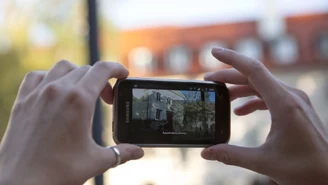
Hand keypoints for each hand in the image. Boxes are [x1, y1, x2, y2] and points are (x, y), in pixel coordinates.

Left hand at [0, 60, 143, 184]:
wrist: (20, 183)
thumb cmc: (57, 172)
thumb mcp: (95, 161)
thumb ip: (120, 153)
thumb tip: (138, 152)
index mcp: (79, 100)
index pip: (103, 70)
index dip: (117, 69)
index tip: (123, 75)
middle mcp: (58, 90)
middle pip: (86, 70)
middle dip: (102, 81)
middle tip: (106, 100)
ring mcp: (38, 93)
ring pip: (63, 68)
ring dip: (78, 74)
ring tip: (83, 92)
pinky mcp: (22, 100)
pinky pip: (37, 76)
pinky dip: (50, 77)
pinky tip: (55, 90)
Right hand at [201, 47, 327, 184]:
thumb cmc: (305, 170)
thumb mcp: (264, 162)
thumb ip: (232, 155)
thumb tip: (206, 152)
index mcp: (284, 104)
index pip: (253, 70)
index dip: (231, 58)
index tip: (213, 51)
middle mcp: (291, 96)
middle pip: (254, 76)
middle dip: (229, 76)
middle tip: (208, 80)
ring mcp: (295, 101)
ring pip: (261, 85)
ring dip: (240, 88)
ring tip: (221, 95)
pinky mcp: (295, 109)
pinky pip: (269, 96)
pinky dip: (252, 100)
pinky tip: (240, 111)